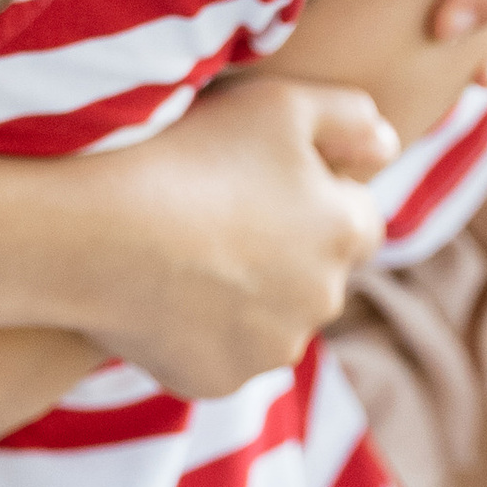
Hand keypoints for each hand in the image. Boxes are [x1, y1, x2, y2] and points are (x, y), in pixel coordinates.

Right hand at [58, 77, 394, 399]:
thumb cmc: (190, 155)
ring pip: (271, 322)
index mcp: (346, 232)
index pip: (358, 221)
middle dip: (283, 254)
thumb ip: (351, 116)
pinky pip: (218, 355)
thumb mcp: (280, 103)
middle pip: (314, 276)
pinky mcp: (218, 382)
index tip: (262, 182)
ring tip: (182, 254)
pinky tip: (158, 295)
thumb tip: (388, 147)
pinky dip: (198, 332)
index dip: (313, 198)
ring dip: (245, 297)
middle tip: (216, 215)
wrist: (99, 234)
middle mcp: (323, 301)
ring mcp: (270, 349)